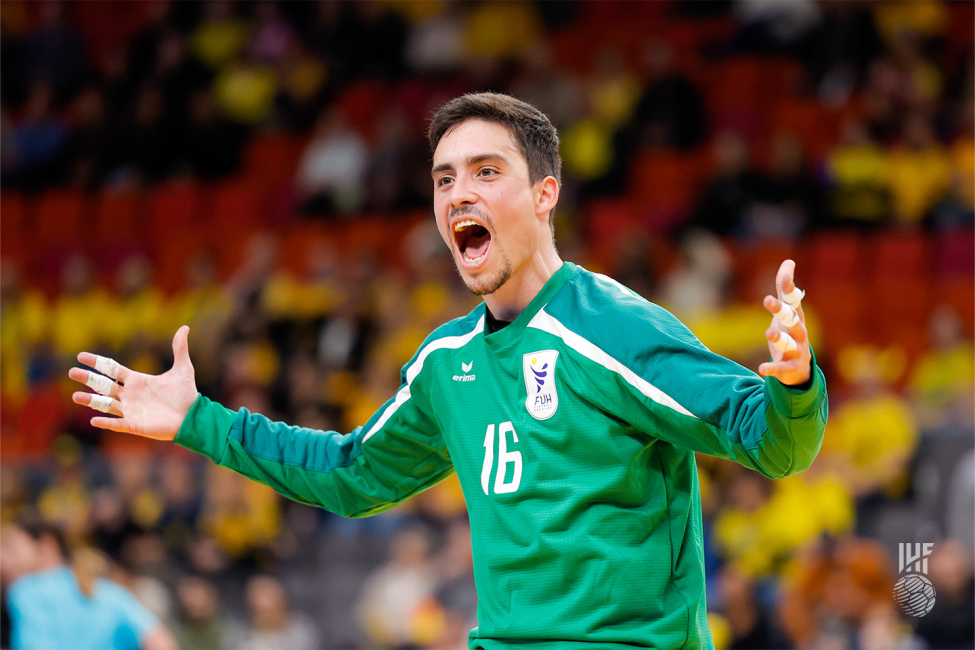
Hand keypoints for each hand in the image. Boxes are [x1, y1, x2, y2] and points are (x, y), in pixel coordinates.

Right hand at [68, 326, 198, 439]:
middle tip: (72, 372)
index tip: (80, 356)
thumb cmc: (186, 394)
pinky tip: (94, 420)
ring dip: (91, 401)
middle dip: (88, 379)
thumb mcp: (183, 369)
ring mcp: (130, 410)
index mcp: (137, 380)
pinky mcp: (135, 425)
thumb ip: (180, 349)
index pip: (112, 370)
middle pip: (104, 386)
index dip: (97, 362)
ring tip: (75, 396)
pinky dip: (106, 423)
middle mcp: (129, 395)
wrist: (193, 417)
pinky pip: (117, 424)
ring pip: (106, 405)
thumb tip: (185, 328)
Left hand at [758, 259, 811, 385]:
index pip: (794, 300)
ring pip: (789, 344)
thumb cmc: (791, 334)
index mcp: (797, 317)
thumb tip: (789, 261)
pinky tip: (761, 369)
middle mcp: (799, 333)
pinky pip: (781, 368)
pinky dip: (772, 368)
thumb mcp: (787, 312)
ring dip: (779, 338)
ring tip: (769, 333)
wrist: (800, 369)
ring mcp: (797, 351)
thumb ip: (785, 290)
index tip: (785, 275)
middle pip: (792, 320)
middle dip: (781, 310)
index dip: (789, 288)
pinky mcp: (791, 368)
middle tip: (767, 299)